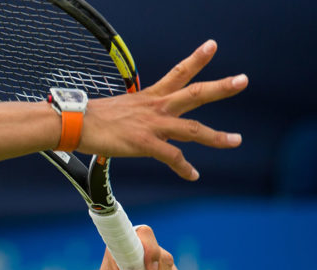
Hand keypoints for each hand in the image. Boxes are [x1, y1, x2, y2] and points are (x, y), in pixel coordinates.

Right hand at [78, 39, 247, 180]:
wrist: (75, 123)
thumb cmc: (92, 118)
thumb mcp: (120, 109)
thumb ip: (135, 114)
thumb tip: (133, 123)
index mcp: (150, 97)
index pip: (178, 73)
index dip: (196, 59)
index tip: (212, 46)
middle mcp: (155, 107)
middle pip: (194, 94)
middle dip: (220, 87)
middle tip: (243, 80)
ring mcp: (152, 125)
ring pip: (192, 128)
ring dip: (216, 136)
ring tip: (236, 140)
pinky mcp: (144, 143)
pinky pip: (172, 156)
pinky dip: (184, 168)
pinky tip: (193, 175)